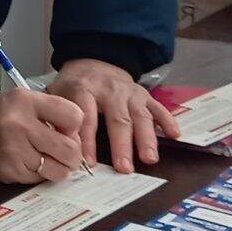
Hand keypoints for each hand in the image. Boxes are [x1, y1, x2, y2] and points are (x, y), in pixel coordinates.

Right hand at [0, 86, 86, 183]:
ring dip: (58, 167)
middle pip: (71, 149)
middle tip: (62, 151)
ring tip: (46, 159)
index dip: (74, 126)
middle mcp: (20, 125)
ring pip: (59, 171)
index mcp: (26, 102)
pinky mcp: (9, 172)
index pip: (74, 116)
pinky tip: (27, 163)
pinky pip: (39, 179)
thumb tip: (77, 136)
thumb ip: (50, 111)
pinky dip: (38, 174)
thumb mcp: (21, 99)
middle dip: (72, 154)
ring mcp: (14, 151)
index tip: (65, 129)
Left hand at [46, 57, 179, 172]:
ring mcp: (130, 92)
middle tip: (124, 168)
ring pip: (140, 115)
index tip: (89, 163)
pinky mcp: (145, 94)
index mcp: (84, 89)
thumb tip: (57, 145)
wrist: (92, 62)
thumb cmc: (73, 86)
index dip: (87, 140)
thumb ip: (57, 117)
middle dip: (122, 145)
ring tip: (149, 159)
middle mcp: (110, 90)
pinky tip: (174, 135)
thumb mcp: (56, 95)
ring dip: (146, 138)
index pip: (86, 117)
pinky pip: (158, 107)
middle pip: (118, 119)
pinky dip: (167, 121)